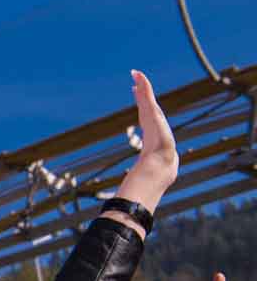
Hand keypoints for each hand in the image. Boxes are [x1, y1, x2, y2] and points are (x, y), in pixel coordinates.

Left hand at [115, 70, 178, 213]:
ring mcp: (156, 123)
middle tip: (136, 83)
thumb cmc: (148, 178)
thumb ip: (132, 188)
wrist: (158, 171)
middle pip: (149, 109)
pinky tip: (136, 76)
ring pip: (148, 101)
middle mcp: (157, 129)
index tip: (138, 103)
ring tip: (136, 76)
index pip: (148, 123)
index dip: (144, 113)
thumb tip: (122, 204)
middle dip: (143, 96)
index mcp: (154, 141)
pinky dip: (143, 86)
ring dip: (143, 88)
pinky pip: (147, 97)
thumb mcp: (139, 180)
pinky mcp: (153, 116)